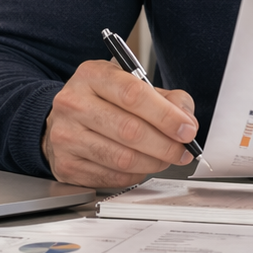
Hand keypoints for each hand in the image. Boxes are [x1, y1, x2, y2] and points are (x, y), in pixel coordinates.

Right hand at [41, 59, 199, 187]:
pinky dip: (134, 175)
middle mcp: (74, 103)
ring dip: (153, 163)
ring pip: (122, 158)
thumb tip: (186, 121)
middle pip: (130, 130)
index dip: (166, 116)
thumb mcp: (133, 85)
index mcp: (92, 75)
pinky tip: (140, 165)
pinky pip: (112, 176)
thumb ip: (167, 98)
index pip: (133, 94)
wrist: (64, 119)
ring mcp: (66, 136)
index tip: (187, 129)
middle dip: (165, 145)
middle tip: (183, 151)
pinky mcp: (66, 164)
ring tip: (165, 158)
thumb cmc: (104, 100)